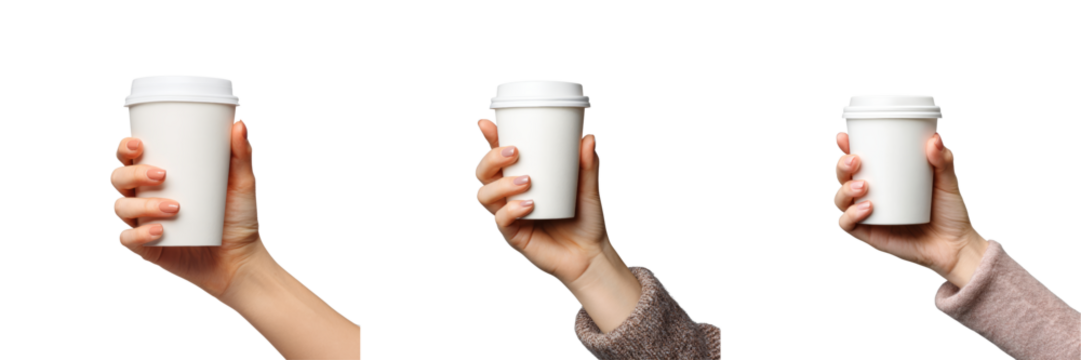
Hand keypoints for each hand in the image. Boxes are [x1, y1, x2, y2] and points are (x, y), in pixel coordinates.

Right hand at [111, 118, 268, 299]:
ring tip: (174, 207)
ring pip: (122, 207)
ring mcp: (143, 223)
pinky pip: (129, 240)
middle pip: (119, 178)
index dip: (124, 147)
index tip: (138, 143)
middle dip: (133, 173)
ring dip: (142, 204)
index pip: (129, 156)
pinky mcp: (147, 248)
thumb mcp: (242, 184)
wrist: (241, 259)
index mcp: (158, 176)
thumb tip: (239, 125)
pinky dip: (140, 235)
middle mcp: (145, 197)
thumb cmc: (238, 217)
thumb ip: (242, 155)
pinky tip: (159, 231)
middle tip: (162, 175)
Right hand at [473, 118, 610, 285]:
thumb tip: (588, 137)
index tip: (487, 123)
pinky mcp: (514, 235)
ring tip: (527, 181)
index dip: (488, 138)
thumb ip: (588, 164)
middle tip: (514, 152)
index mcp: (520, 177)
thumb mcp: (589, 187)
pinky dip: (511, 210)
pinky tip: (528, 205)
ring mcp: (509, 215)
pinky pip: (502, 220)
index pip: (498, 155)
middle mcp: (509, 195)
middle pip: (482, 173)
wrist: (591, 255)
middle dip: (490, 159)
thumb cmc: (586, 219)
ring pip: (484, 196)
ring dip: (501, 184)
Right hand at [834, 131, 983, 278]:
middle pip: (842, 177)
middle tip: (856, 160)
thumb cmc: (949, 212)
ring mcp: (867, 215)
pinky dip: (850, 215)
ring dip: (844, 190)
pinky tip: (866, 208)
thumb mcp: (947, 182)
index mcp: (882, 178)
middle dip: (841, 166)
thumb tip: (935, 138)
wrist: (955, 246)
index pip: (855, 159)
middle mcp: (870, 195)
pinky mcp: (869, 234)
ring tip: (863, 185)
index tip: (844, 138)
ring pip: (840, 199)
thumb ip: (943, 160)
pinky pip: (846, 224)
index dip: (844, 148)